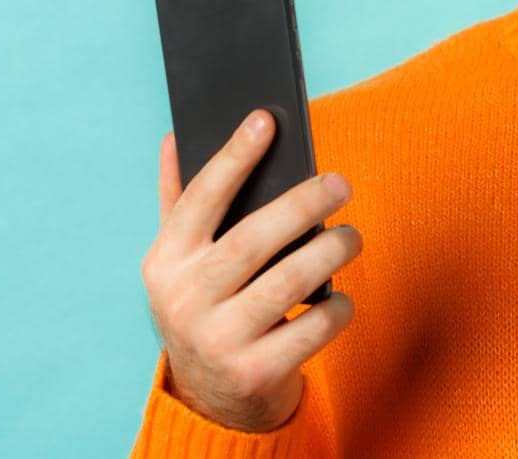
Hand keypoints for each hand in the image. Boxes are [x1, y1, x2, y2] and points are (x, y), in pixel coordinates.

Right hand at [140, 109, 362, 431]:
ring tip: (352, 236)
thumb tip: (175, 136)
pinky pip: (313, 327)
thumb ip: (179, 202)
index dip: (232, 157)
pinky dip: (337, 307)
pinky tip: (340, 297)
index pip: (199, 200)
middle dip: (302, 205)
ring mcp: (218, 341)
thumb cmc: (207, 306)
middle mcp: (184, 301)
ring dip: (330, 251)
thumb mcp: (181, 261)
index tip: (265, 120)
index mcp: (165, 263)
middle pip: (252, 240)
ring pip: (288, 282)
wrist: (213, 399)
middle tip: (341, 184)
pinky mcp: (255, 373)